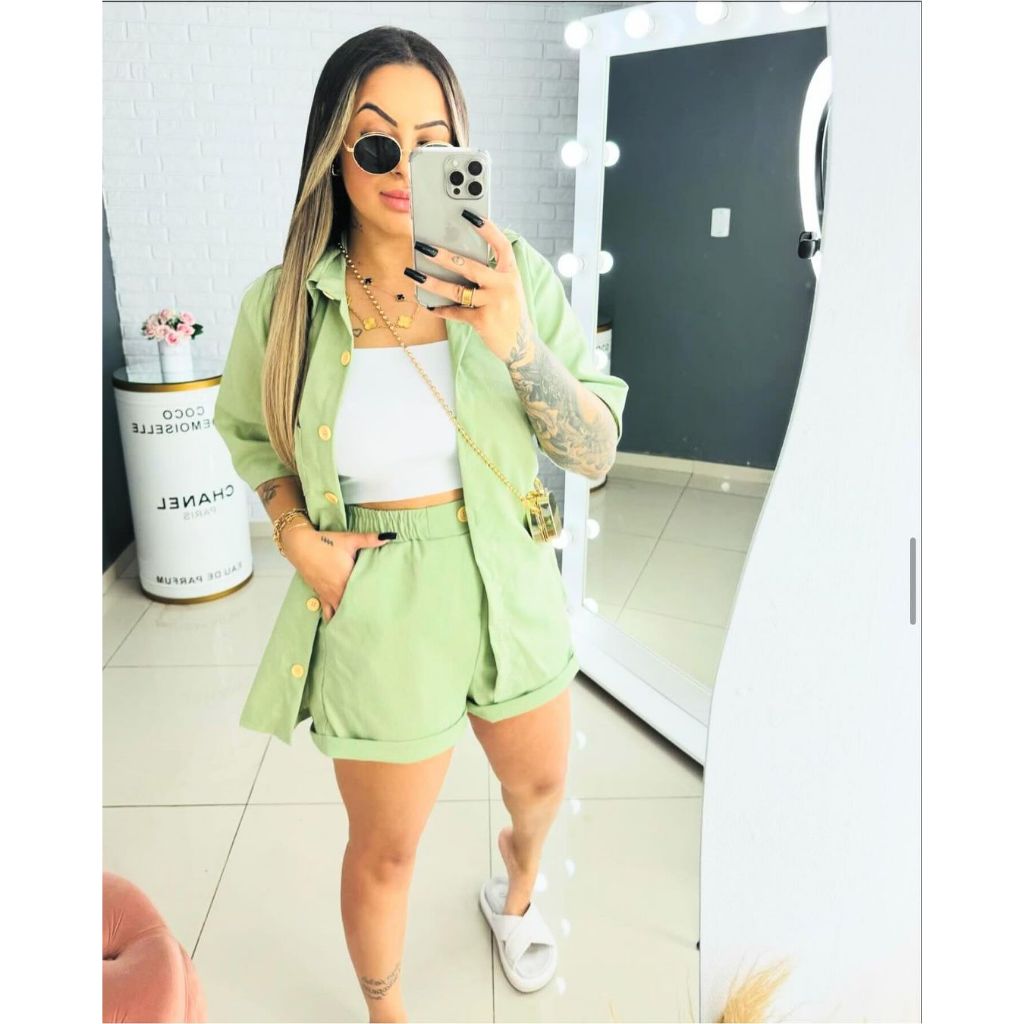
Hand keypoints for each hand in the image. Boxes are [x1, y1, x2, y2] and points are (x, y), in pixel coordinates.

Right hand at [285, 528, 393, 623]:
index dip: (374, 603)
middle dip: (362, 613)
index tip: (384, 609)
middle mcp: (337, 590)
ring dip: (347, 618)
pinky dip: (333, 618)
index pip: (363, 596)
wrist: (300, 545)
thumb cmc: (325, 542)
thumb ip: (370, 539)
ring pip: (339, 612)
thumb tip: (390, 536)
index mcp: (347, 579)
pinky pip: (327, 611)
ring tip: (358, 627)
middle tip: (375, 621)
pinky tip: (338, 625)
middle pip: (352, 608)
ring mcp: (328, 594)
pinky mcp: (320, 594)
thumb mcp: (349, 539)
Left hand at [407, 213, 531, 363]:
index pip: (501, 245)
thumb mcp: (507, 287)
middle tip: (423, 246)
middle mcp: (504, 286)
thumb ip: (490, 272)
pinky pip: (456, 313)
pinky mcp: (483, 321)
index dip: (487, 228)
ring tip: (413, 274)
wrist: (521, 345)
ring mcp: (494, 304)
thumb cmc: (508, 310)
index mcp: (510, 273)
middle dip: (444, 256)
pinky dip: (441, 310)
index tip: (469, 214)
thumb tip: (457, 257)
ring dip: (432, 282)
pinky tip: (428, 306)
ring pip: (457, 290)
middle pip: (470, 266)